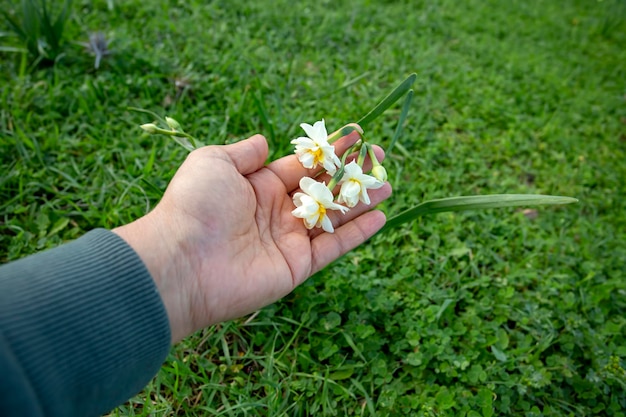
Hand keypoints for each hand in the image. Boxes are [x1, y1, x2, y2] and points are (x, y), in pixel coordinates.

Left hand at [113, 129, 391, 342]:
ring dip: (361, 202)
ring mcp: (288, 240)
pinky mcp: (297, 266)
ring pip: (334, 218)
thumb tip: (264, 141)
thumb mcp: (214, 162)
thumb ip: (245, 152)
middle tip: (381, 160)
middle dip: (352, 175)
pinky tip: (380, 217)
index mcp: (259, 186)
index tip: (357, 135)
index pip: (303, 165)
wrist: (182, 261)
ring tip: (387, 185)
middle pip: (323, 190)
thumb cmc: (195, 205)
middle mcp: (276, 212)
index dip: (329, 151)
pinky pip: (334, 247)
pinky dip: (357, 233)